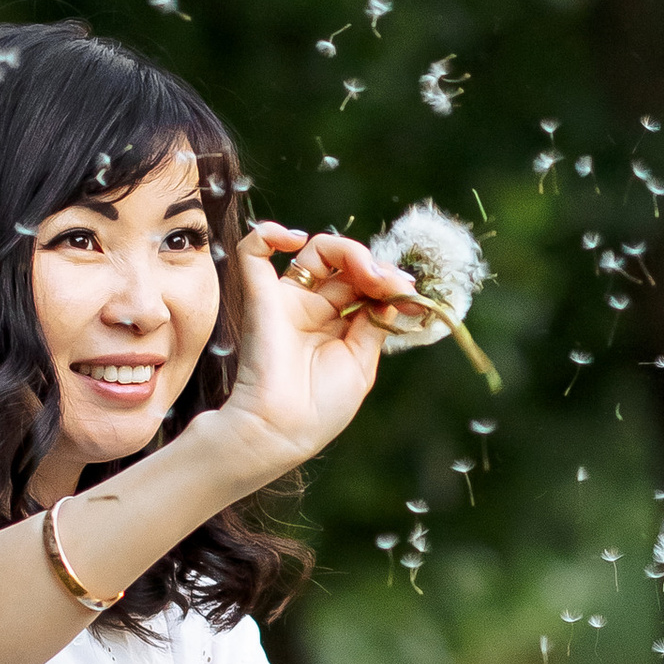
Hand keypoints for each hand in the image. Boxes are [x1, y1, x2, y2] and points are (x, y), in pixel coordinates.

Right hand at [217, 226, 425, 474]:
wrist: (281, 430)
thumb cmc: (321, 408)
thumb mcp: (361, 363)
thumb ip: (374, 323)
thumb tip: (395, 289)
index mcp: (337, 327)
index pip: (364, 284)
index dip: (387, 280)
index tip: (409, 293)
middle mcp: (312, 309)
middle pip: (346, 265)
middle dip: (374, 266)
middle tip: (391, 282)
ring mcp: (286, 301)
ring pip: (315, 251)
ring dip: (348, 250)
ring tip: (366, 270)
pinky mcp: (260, 297)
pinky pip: (253, 252)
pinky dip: (269, 233)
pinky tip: (294, 238)